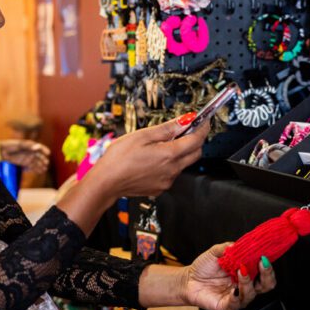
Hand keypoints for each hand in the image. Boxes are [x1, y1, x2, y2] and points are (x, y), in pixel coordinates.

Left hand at [0, 139, 49, 172]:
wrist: (3, 151)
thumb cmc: (11, 145)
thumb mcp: (20, 144)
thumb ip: (28, 146)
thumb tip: (36, 147)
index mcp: (31, 145)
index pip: (40, 148)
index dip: (44, 150)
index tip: (48, 153)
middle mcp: (31, 152)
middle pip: (39, 156)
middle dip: (43, 160)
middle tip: (46, 163)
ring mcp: (28, 158)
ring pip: (37, 162)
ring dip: (41, 166)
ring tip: (44, 169)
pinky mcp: (25, 163)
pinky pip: (32, 167)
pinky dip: (36, 169)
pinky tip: (40, 172)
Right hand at [92, 116, 209, 197]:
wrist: (106, 182)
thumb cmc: (119, 158)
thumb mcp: (142, 135)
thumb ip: (167, 128)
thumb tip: (185, 120)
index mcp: (169, 154)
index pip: (196, 139)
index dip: (202, 128)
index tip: (203, 121)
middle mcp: (172, 170)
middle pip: (195, 153)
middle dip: (195, 141)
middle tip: (185, 130)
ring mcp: (166, 181)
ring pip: (182, 164)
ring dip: (179, 153)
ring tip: (159, 146)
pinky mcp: (159, 188)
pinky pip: (170, 174)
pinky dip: (168, 165)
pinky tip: (152, 160)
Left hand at [181, 243, 276, 309]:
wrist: (188, 279)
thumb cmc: (204, 267)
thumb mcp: (215, 253)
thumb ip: (227, 248)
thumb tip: (237, 244)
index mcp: (246, 273)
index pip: (265, 272)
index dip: (268, 266)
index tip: (264, 256)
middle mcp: (245, 286)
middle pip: (266, 285)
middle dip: (267, 275)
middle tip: (261, 264)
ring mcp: (237, 297)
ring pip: (251, 294)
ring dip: (248, 282)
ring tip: (241, 271)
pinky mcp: (227, 306)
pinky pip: (236, 304)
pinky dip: (236, 297)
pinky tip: (234, 289)